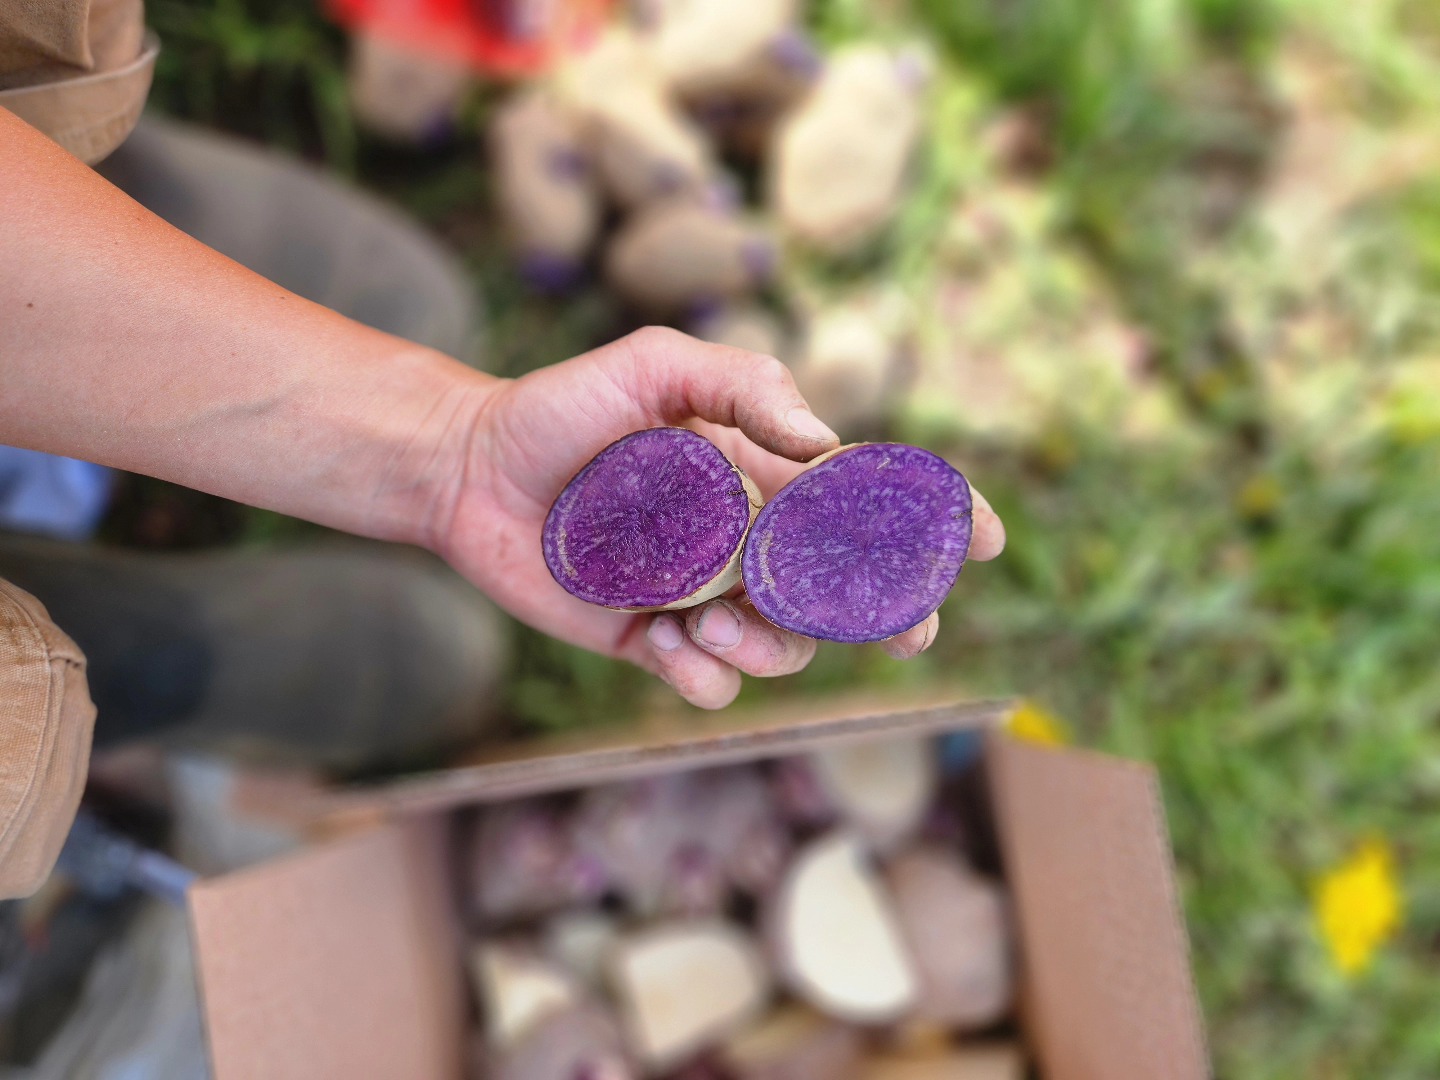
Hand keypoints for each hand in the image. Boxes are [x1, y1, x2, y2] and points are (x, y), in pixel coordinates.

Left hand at [431, 327, 1005, 708]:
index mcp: (762, 474)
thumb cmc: (563, 406)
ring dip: (773, 647)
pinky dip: (707, 676)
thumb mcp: (656, 365)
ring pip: (786, 646)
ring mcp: (704, 594)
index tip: (987, 539)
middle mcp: (745, 539)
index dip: (933, 518)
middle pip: (847, 591)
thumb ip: (744, 385)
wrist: (470, 467)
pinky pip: (709, 682)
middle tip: (907, 633)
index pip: (865, 497)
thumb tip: (823, 446)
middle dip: (892, 616)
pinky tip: (672, 642)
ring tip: (709, 620)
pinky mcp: (652, 640)